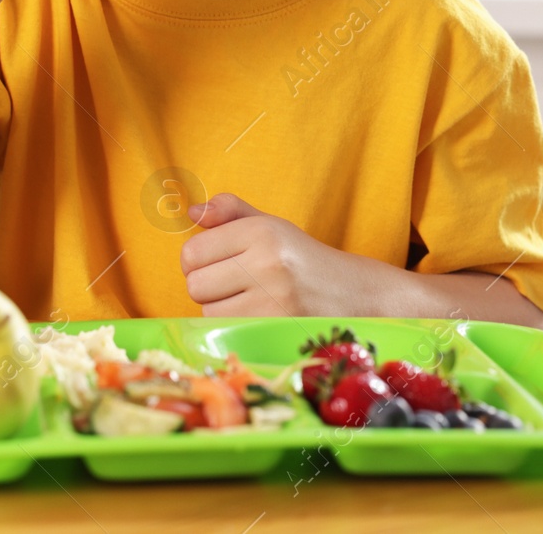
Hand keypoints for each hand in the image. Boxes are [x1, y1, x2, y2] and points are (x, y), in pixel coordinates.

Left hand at [180, 194, 366, 316]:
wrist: (352, 293)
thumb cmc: (300, 258)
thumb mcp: (269, 225)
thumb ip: (229, 211)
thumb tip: (191, 211)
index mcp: (262, 231)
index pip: (192, 252)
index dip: (198, 260)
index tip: (217, 261)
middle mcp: (267, 263)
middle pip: (195, 284)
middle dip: (208, 285)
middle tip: (235, 282)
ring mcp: (272, 300)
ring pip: (208, 312)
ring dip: (221, 309)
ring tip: (251, 299)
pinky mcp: (276, 329)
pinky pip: (227, 331)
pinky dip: (234, 326)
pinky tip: (258, 315)